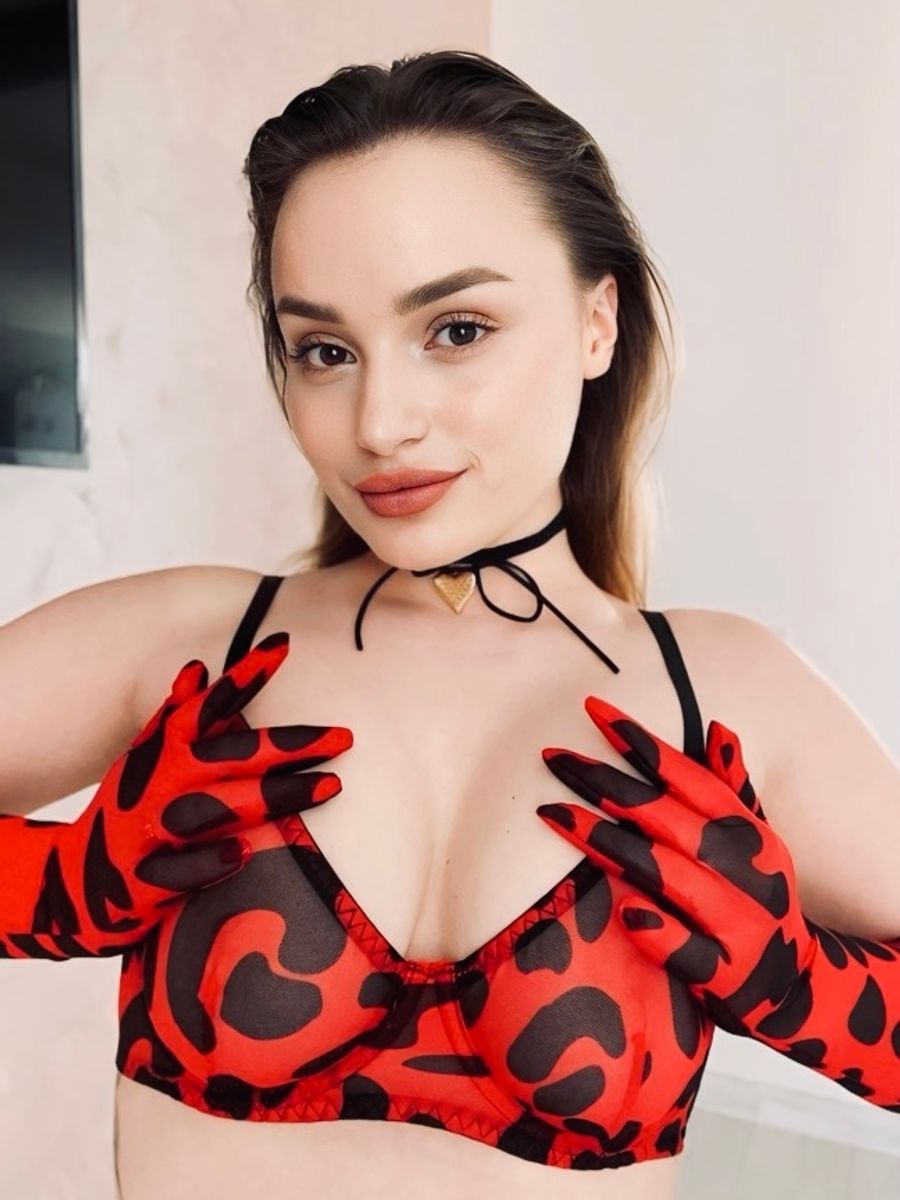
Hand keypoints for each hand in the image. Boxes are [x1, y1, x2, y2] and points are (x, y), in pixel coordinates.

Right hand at [0, 631, 352, 958]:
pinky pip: (181, 872)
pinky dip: (208, 862)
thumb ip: (174, 715)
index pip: (212, 704)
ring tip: (331, 786)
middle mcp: (163, 783)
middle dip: (290, 745)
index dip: (246, 675)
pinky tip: (243, 853)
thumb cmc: (127, 809)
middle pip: (233, 755)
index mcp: (166, 750)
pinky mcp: (146, 881)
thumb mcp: (143, 757)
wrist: (73, 883)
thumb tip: (197, 667)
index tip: (284, 642)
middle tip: (346, 736)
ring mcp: (154, 830)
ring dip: (273, 796)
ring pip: (219, 808)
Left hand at [536, 695, 816, 1037]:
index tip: (593, 710)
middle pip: (664, 817)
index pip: (687, 775)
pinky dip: (661, 931)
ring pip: (666, 874)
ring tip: (552, 813)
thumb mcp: (754, 838)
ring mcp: (736, 921)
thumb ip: (731, 786)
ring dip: (609, 842)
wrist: (793, 984)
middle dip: (605, 783)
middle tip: (552, 757)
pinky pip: (689, 951)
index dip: (641, 742)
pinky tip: (626, 912)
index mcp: (745, 830)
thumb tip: (718, 728)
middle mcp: (743, 869)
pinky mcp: (725, 973)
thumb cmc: (755, 897)